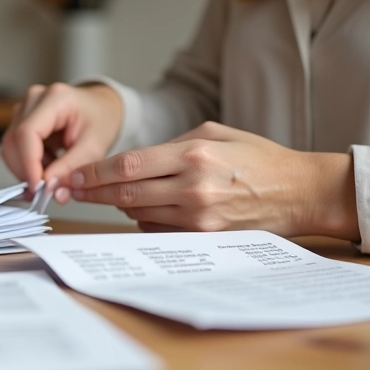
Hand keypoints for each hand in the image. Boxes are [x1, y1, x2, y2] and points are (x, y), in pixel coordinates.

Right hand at [0, 82, 122, 193]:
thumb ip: (71, 168)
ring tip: (52, 176)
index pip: (27, 132)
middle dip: (26, 171)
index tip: (38, 188)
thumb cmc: (101, 120)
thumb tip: (50, 188)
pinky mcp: (21, 120)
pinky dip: (29, 164)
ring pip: (11, 147)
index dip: (28, 163)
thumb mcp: (94, 147)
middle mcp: (35, 98)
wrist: (101, 107)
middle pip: (13, 141)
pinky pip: (15, 148)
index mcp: (56, 98)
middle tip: (45, 192)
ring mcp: (25, 108)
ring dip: (27, 169)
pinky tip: (48, 166)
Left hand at [66, 122, 358, 239]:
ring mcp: (199, 216)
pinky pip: (160, 230)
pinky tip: (142, 210)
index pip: (128, 166)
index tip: (74, 176)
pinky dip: (145, 220)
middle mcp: (192, 188)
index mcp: (193, 155)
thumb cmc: (258, 158)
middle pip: (125, 194)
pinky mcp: (206, 236)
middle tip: (70, 191)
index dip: (95, 173)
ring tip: (100, 198)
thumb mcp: (215, 133)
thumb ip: (172, 144)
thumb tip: (133, 162)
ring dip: (117, 207)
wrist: (300, 192)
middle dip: (92, 193)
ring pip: (139, 215)